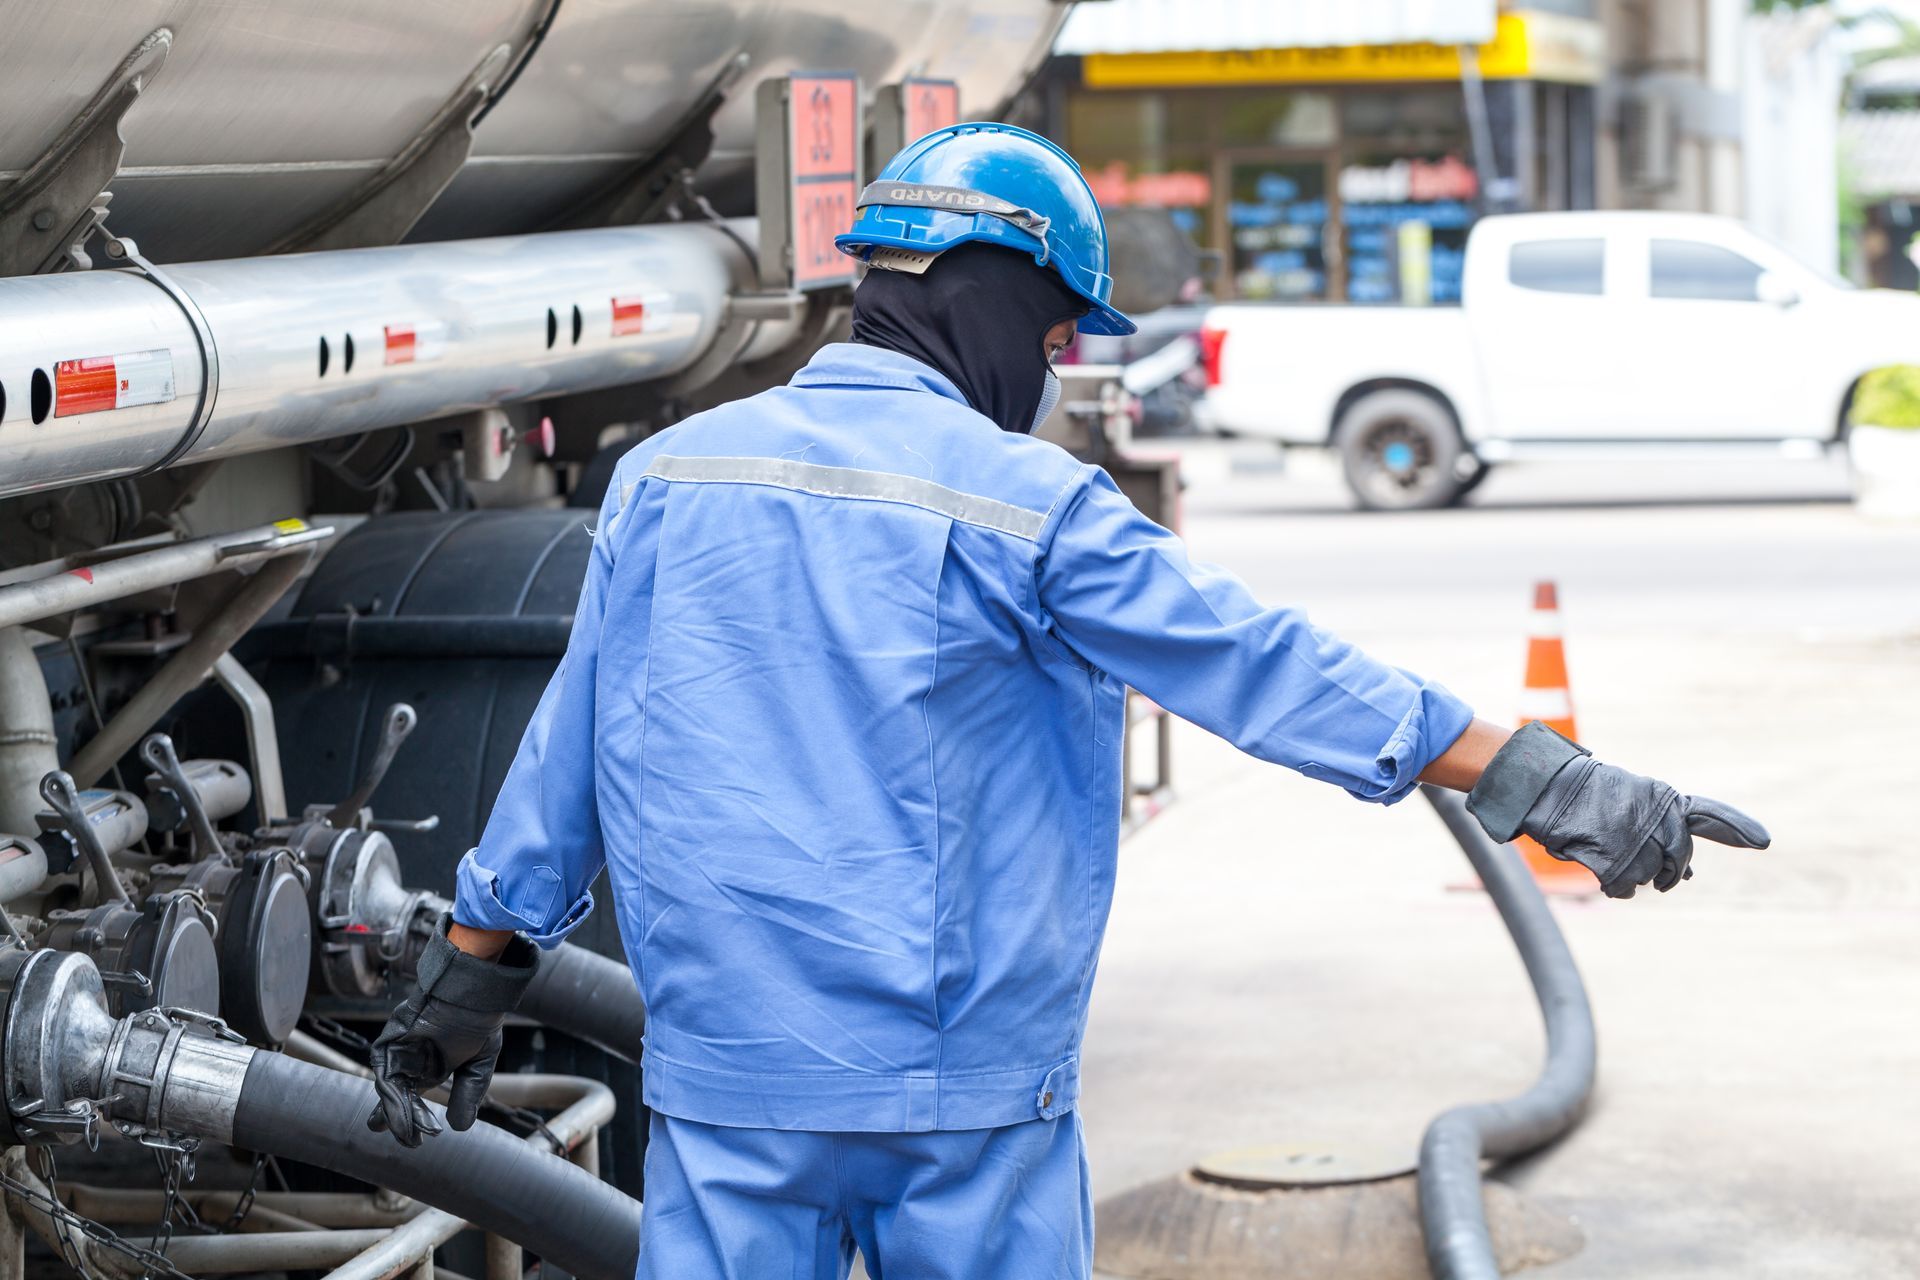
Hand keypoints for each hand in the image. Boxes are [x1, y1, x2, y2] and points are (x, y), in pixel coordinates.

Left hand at [367, 912, 538, 1146]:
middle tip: (380, 1130)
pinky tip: (396, 1114)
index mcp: (434, 1063)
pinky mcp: (391, 1042)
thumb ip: (468, 1094)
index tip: (410, 1137)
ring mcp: (400, 1050)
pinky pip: (386, 1073)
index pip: (416, 1093)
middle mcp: (414, 1059)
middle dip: (388, 1115)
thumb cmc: (478, 1022)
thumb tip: (460, 1127)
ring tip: (398, 1131)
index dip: (410, 1114)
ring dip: (392, 1111)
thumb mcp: (478, 1065)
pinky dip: (389, 1095)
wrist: (471, 995)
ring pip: (390, 1087)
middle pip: (396, 1093)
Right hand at [1467, 721, 1770, 898]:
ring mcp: (1636, 839)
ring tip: (1611, 858)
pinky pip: (1624, 888)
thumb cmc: (1587, 795)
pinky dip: (1614, 888)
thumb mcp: (1631, 804)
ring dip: (1633, 875)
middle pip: (1678, 860)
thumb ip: (1662, 831)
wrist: (1546, 787)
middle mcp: (1656, 819)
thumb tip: (1689, 874)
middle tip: (1659, 879)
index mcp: (1663, 799)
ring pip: (1648, 876)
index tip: (1764, 842)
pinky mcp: (1614, 859)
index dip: (1738, 828)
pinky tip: (1603, 876)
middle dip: (1669, 872)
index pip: (1709, 816)